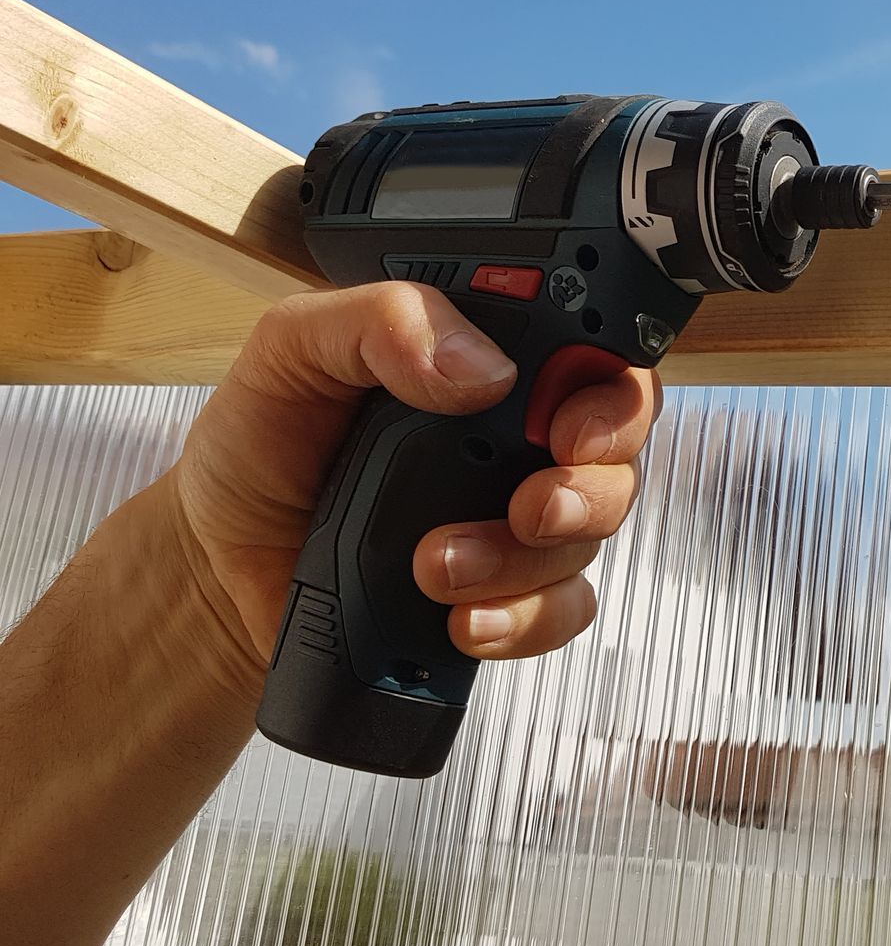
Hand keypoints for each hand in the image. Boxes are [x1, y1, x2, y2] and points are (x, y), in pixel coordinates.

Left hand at [157, 281, 657, 700]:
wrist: (219, 566)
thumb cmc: (260, 447)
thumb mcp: (292, 350)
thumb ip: (380, 324)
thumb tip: (478, 365)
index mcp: (486, 361)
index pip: (593, 356)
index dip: (610, 388)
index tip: (570, 423)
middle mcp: (518, 438)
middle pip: (617, 454)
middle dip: (591, 487)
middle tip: (529, 505)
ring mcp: (517, 520)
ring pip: (588, 540)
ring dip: (522, 562)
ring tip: (434, 565)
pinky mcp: (505, 594)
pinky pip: (562, 611)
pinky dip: (522, 622)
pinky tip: (463, 620)